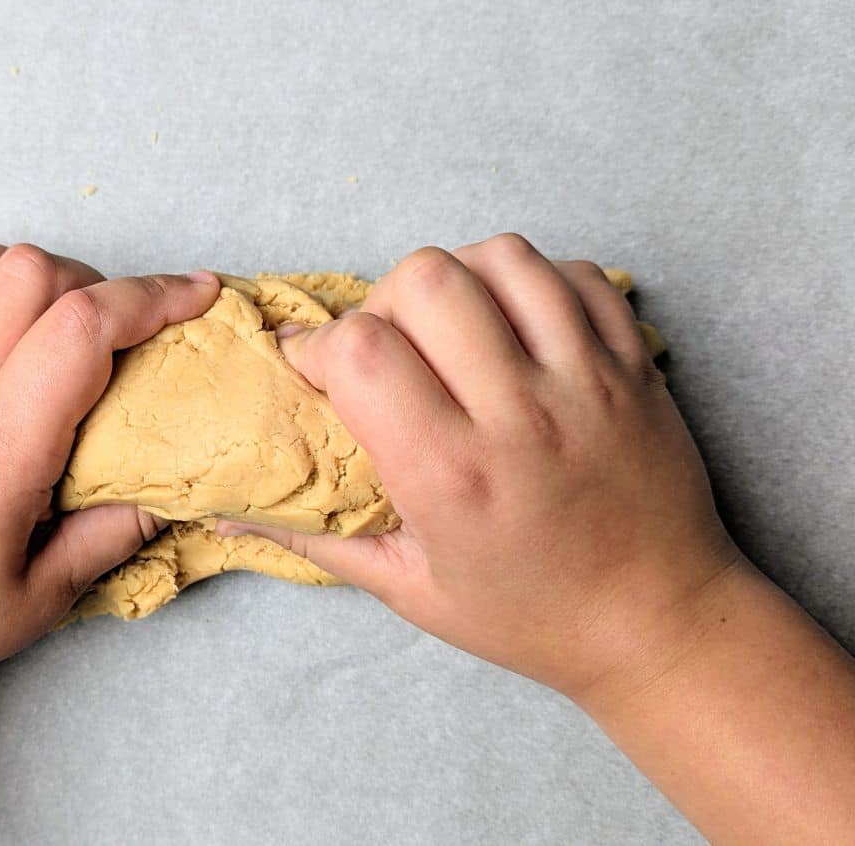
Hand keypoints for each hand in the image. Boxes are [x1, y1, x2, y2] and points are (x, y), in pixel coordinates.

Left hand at [0, 242, 218, 717]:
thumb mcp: (45, 598)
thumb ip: (112, 535)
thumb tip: (169, 490)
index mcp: (0, 448)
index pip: (84, 328)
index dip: (152, 296)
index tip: (193, 293)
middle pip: (23, 276)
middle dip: (84, 280)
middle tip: (100, 324)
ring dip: (0, 269)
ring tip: (22, 306)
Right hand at [218, 235, 741, 699]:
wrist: (659, 625)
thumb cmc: (529, 616)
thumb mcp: (410, 589)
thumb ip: (314, 538)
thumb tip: (223, 515)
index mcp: (453, 473)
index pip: (362, 350)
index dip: (319, 346)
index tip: (317, 369)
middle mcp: (521, 413)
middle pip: (426, 278)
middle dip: (384, 303)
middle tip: (390, 347)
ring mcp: (587, 380)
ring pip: (502, 257)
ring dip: (458, 279)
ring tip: (452, 327)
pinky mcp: (634, 364)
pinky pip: (576, 273)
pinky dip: (534, 281)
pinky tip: (517, 326)